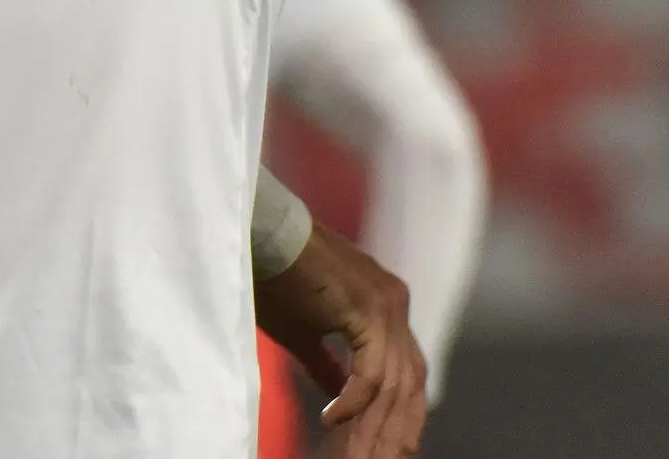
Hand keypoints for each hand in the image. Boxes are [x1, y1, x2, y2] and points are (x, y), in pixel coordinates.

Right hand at [253, 223, 429, 455]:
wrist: (259, 232)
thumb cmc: (274, 277)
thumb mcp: (304, 333)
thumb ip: (328, 364)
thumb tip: (339, 395)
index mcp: (386, 308)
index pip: (408, 374)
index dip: (401, 416)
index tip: (389, 449)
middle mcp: (396, 305)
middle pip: (409, 385)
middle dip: (394, 432)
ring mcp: (387, 304)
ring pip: (392, 385)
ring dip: (373, 429)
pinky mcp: (368, 308)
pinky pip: (370, 372)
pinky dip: (352, 402)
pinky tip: (331, 421)